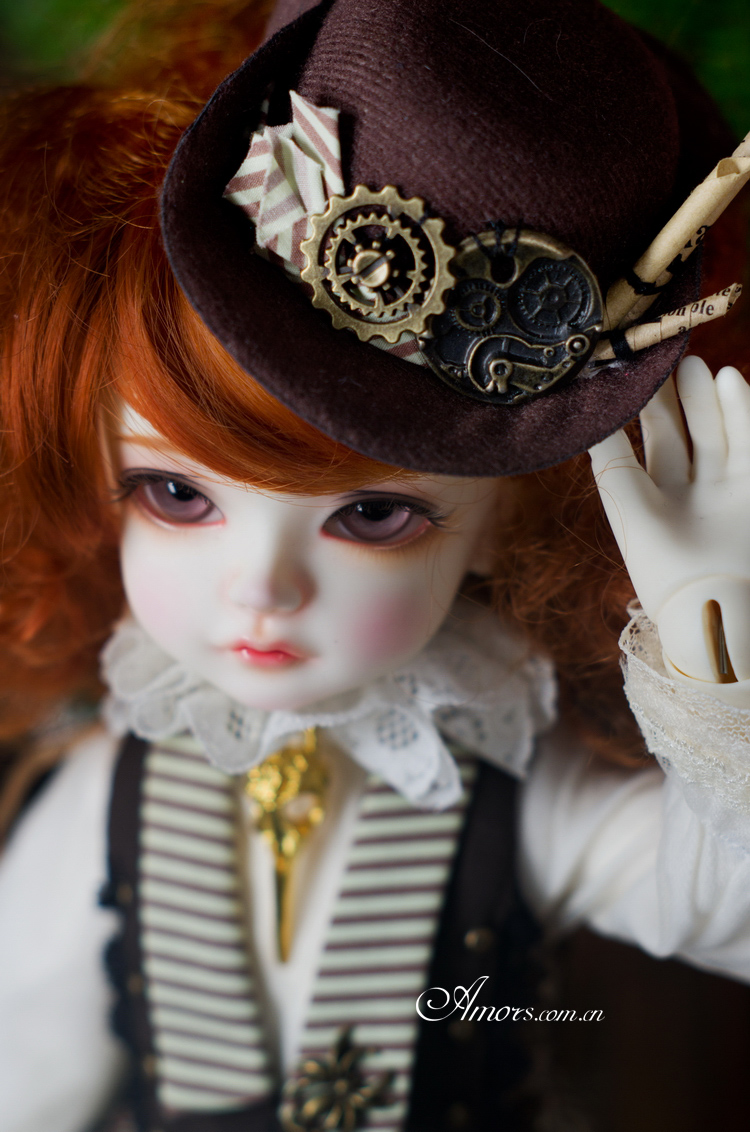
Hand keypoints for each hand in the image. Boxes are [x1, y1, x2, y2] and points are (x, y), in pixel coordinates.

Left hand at [589, 355, 749, 686]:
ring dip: (706, 400)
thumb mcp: (630, 515)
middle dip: (669, 399)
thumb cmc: (666, 573)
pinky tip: (733, 380)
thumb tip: (587, 416)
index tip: (620, 372)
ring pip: (713, 436)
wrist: (720, 616)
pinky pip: (746, 446)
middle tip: (662, 359)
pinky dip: (742, 414)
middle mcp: (682, 498)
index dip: (626, 413)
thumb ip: (613, 463)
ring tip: (697, 364)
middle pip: (673, 436)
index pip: (629, 449)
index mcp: (642, 506)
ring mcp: (721, 494)